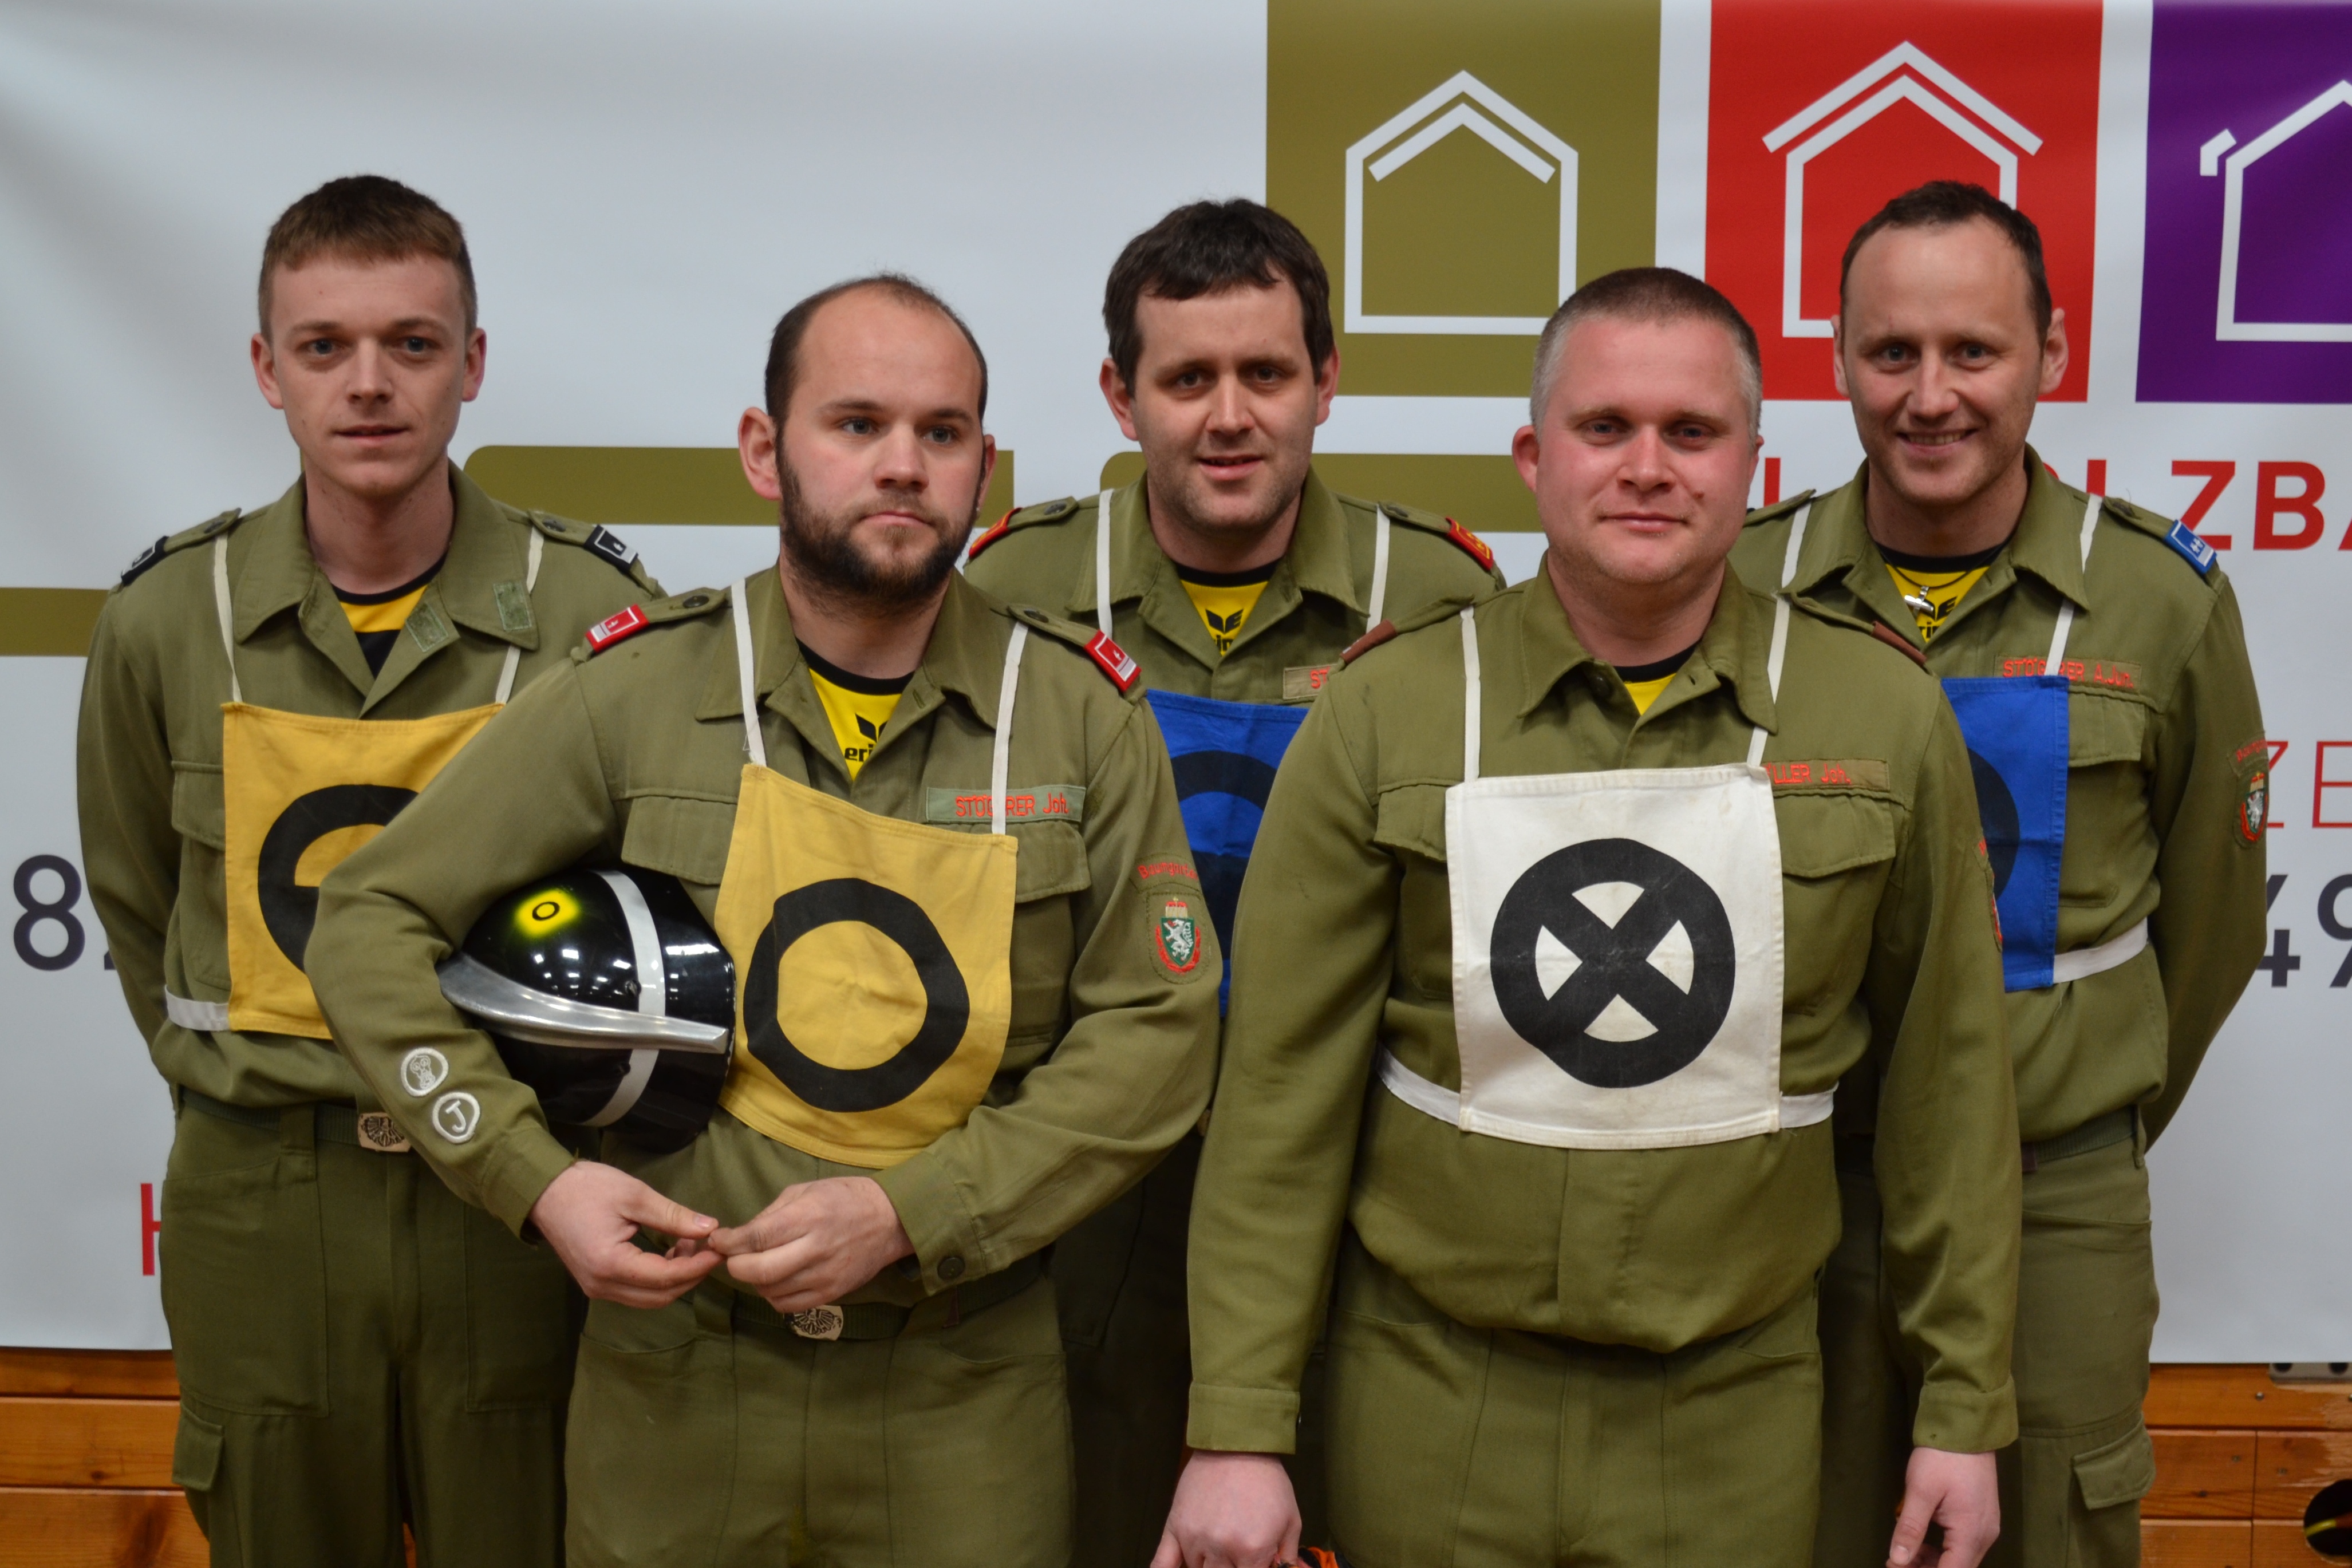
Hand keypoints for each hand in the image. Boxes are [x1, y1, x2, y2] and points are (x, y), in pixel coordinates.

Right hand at [527, 1160, 720, 1307]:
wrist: (544, 1191)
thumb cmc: (587, 1188)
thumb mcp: (635, 1196)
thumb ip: (673, 1216)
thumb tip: (710, 1228)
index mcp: (610, 1264)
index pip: (666, 1278)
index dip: (698, 1266)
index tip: (719, 1248)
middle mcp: (602, 1285)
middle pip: (660, 1296)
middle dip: (691, 1275)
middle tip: (709, 1246)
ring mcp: (597, 1288)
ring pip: (649, 1298)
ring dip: (676, 1277)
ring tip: (690, 1244)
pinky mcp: (597, 1283)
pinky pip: (636, 1291)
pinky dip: (659, 1278)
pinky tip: (670, 1250)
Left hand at [708, 1176, 912, 1313]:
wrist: (890, 1220)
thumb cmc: (844, 1198)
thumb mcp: (804, 1190)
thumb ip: (770, 1214)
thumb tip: (739, 1237)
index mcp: (808, 1216)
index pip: (756, 1237)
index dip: (729, 1242)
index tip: (719, 1240)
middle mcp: (816, 1249)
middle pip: (759, 1271)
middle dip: (735, 1265)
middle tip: (733, 1256)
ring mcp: (825, 1276)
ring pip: (770, 1291)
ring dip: (753, 1280)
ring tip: (757, 1265)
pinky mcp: (832, 1294)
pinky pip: (788, 1305)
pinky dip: (773, 1295)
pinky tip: (776, 1280)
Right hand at [1151, 1450, 1298, 1567]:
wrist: (1237, 1445)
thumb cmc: (1266, 1481)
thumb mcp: (1290, 1520)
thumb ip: (1287, 1556)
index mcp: (1252, 1550)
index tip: (1255, 1561)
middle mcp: (1221, 1549)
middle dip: (1234, 1567)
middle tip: (1238, 1552)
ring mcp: (1195, 1539)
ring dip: (1210, 1565)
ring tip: (1221, 1547)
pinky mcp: (1175, 1528)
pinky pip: (1162, 1563)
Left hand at [1889, 1446, 1998, 1566]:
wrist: (1966, 1429)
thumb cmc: (1941, 1457)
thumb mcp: (1920, 1491)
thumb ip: (1910, 1529)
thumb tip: (1898, 1560)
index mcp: (1972, 1532)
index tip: (1895, 1567)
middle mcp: (1984, 1536)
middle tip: (1894, 1561)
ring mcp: (1986, 1528)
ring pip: (1960, 1560)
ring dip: (1933, 1563)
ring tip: (1903, 1555)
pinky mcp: (1981, 1519)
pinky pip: (1963, 1546)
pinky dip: (1942, 1551)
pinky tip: (1921, 1545)